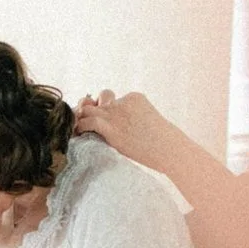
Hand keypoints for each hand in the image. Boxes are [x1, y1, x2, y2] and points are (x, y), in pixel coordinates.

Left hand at [73, 90, 191, 177]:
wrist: (170, 150)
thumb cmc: (164, 142)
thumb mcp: (150, 122)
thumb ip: (134, 120)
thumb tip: (123, 130)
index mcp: (134, 97)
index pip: (113, 97)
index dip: (105, 107)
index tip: (102, 117)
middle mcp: (123, 102)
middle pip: (99, 98)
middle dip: (91, 106)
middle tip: (86, 118)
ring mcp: (116, 113)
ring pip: (88, 109)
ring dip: (81, 117)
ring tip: (78, 127)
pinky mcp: (111, 128)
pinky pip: (87, 122)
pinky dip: (80, 127)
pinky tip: (79, 134)